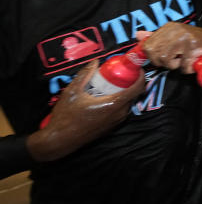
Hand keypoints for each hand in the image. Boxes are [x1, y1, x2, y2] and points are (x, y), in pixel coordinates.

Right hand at [27, 61, 144, 162]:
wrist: (59, 141)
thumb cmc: (66, 117)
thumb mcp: (72, 92)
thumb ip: (84, 75)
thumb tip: (95, 62)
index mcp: (113, 105)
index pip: (137, 88)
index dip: (140, 76)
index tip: (136, 68)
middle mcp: (119, 114)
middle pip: (133, 94)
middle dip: (130, 82)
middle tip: (119, 73)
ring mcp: (116, 122)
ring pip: (127, 103)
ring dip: (123, 92)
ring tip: (110, 84)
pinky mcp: (111, 127)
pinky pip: (121, 111)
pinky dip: (118, 101)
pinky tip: (104, 97)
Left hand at [138, 22, 201, 73]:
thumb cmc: (199, 42)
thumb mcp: (176, 37)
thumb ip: (157, 37)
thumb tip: (138, 35)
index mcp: (169, 27)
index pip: (148, 47)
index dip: (155, 56)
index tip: (167, 56)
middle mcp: (175, 30)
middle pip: (156, 55)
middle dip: (166, 62)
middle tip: (178, 59)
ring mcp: (185, 38)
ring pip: (168, 62)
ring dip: (178, 66)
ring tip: (187, 59)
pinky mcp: (194, 47)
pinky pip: (183, 66)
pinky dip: (189, 69)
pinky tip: (195, 61)